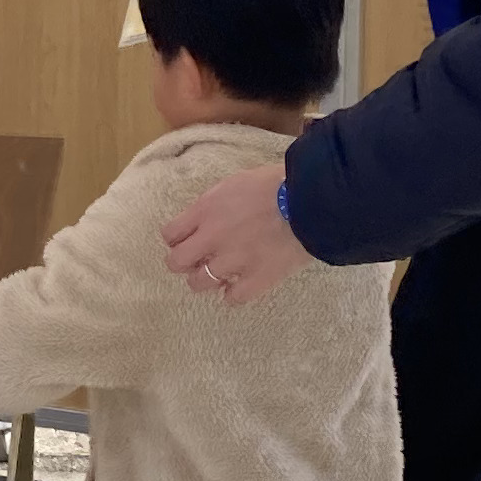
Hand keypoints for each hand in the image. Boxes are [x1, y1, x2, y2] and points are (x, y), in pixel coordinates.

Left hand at [162, 159, 310, 306]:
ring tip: (221, 274)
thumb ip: (214, 203)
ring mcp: (233, 262)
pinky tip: (240, 284)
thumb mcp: (236, 182)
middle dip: (184, 262)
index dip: (176, 239)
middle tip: (198, 259)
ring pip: (199, 283)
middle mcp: (212, 238)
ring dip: (206, 279)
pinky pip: (232, 298)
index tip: (186, 240)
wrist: (310, 202)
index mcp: (206, 210)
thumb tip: (203, 218)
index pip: (170, 234)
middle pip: (176, 262)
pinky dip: (233, 293)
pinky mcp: (256, 280)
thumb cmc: (277, 184)